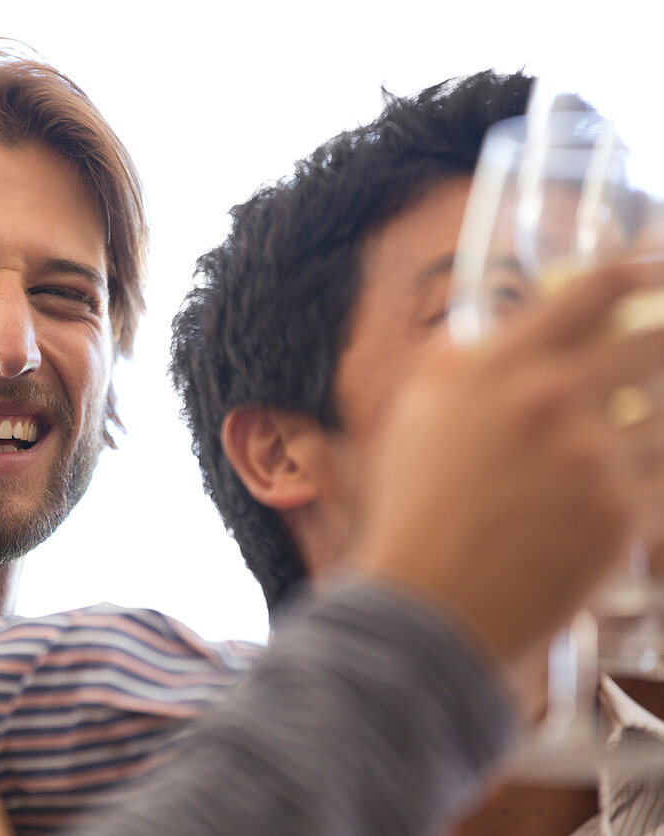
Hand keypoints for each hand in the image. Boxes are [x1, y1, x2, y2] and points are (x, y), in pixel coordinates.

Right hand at [358, 258, 663, 679]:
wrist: (427, 602)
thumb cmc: (413, 509)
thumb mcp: (413, 415)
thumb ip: (452, 360)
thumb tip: (483, 330)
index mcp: (500, 367)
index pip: (592, 292)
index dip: (640, 268)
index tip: (658, 269)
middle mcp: (554, 399)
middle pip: (653, 342)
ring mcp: (595, 457)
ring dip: (661, 417)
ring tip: (644, 430)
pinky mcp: (623, 515)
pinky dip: (658, 475)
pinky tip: (648, 477)